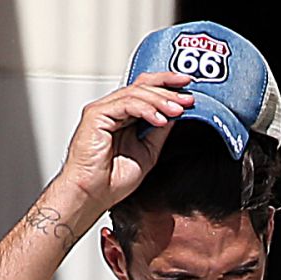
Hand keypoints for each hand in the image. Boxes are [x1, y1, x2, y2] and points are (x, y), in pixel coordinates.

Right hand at [55, 74, 193, 218]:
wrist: (93, 194)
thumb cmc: (111, 180)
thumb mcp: (148, 152)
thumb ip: (159, 132)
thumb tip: (176, 115)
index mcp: (123, 116)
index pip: (145, 90)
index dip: (166, 85)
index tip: (187, 87)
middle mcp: (112, 110)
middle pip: (141, 87)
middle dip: (168, 91)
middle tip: (187, 99)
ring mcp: (103, 110)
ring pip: (135, 94)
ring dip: (160, 100)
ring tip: (177, 110)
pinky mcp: (96, 115)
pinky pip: (125, 105)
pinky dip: (146, 110)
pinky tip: (160, 119)